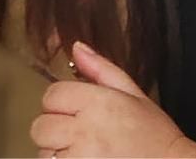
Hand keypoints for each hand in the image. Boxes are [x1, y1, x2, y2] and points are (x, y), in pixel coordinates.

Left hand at [31, 41, 195, 157]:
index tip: (76, 111)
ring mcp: (78, 158)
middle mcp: (84, 130)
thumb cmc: (155, 134)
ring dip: (58, 153)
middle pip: (41, 126)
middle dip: (55, 129)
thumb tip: (76, 48)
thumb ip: (101, 69)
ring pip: (44, 153)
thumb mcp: (134, 94)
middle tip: (79, 134)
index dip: (62, 102)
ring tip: (84, 152)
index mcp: (98, 103)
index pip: (52, 95)